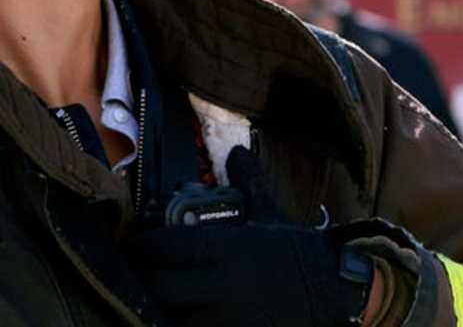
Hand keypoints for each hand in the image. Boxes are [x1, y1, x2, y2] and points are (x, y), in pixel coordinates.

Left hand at [126, 146, 374, 325]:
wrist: (334, 290)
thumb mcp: (269, 213)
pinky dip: (177, 324)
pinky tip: (172, 316)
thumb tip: (237, 152)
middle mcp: (219, 285)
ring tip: (146, 299)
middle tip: (130, 275)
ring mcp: (225, 318)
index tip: (128, 244)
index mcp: (223, 248)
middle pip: (157, 288)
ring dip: (154, 309)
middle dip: (140, 281)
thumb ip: (247, 182)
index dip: (139, 247)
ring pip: (169, 318)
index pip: (162, 247)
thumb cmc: (296, 251)